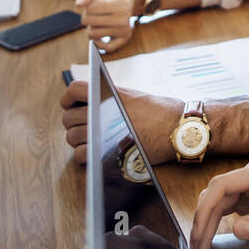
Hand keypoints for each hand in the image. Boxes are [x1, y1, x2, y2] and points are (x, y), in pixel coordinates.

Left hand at [60, 79, 180, 165]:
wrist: (180, 128)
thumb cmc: (163, 112)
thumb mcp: (135, 96)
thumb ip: (113, 99)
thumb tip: (93, 105)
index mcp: (110, 93)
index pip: (74, 90)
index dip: (67, 100)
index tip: (69, 106)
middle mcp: (104, 110)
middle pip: (69, 118)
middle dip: (73, 125)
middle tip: (84, 129)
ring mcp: (105, 131)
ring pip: (72, 138)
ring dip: (78, 142)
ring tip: (91, 143)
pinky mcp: (109, 151)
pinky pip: (82, 156)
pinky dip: (86, 157)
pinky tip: (95, 155)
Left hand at [74, 0, 141, 52]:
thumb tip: (78, 5)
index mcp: (121, 3)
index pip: (90, 8)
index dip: (88, 2)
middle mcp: (124, 19)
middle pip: (87, 21)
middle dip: (87, 14)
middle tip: (98, 8)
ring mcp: (124, 31)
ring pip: (91, 34)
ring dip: (92, 25)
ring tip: (101, 17)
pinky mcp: (123, 40)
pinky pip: (104, 48)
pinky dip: (98, 41)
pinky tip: (100, 31)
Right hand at [188, 159, 248, 248]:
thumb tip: (236, 228)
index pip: (220, 187)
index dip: (205, 211)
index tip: (199, 235)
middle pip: (213, 197)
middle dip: (201, 225)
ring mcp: (248, 186)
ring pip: (215, 204)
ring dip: (204, 227)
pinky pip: (224, 210)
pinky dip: (214, 226)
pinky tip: (209, 242)